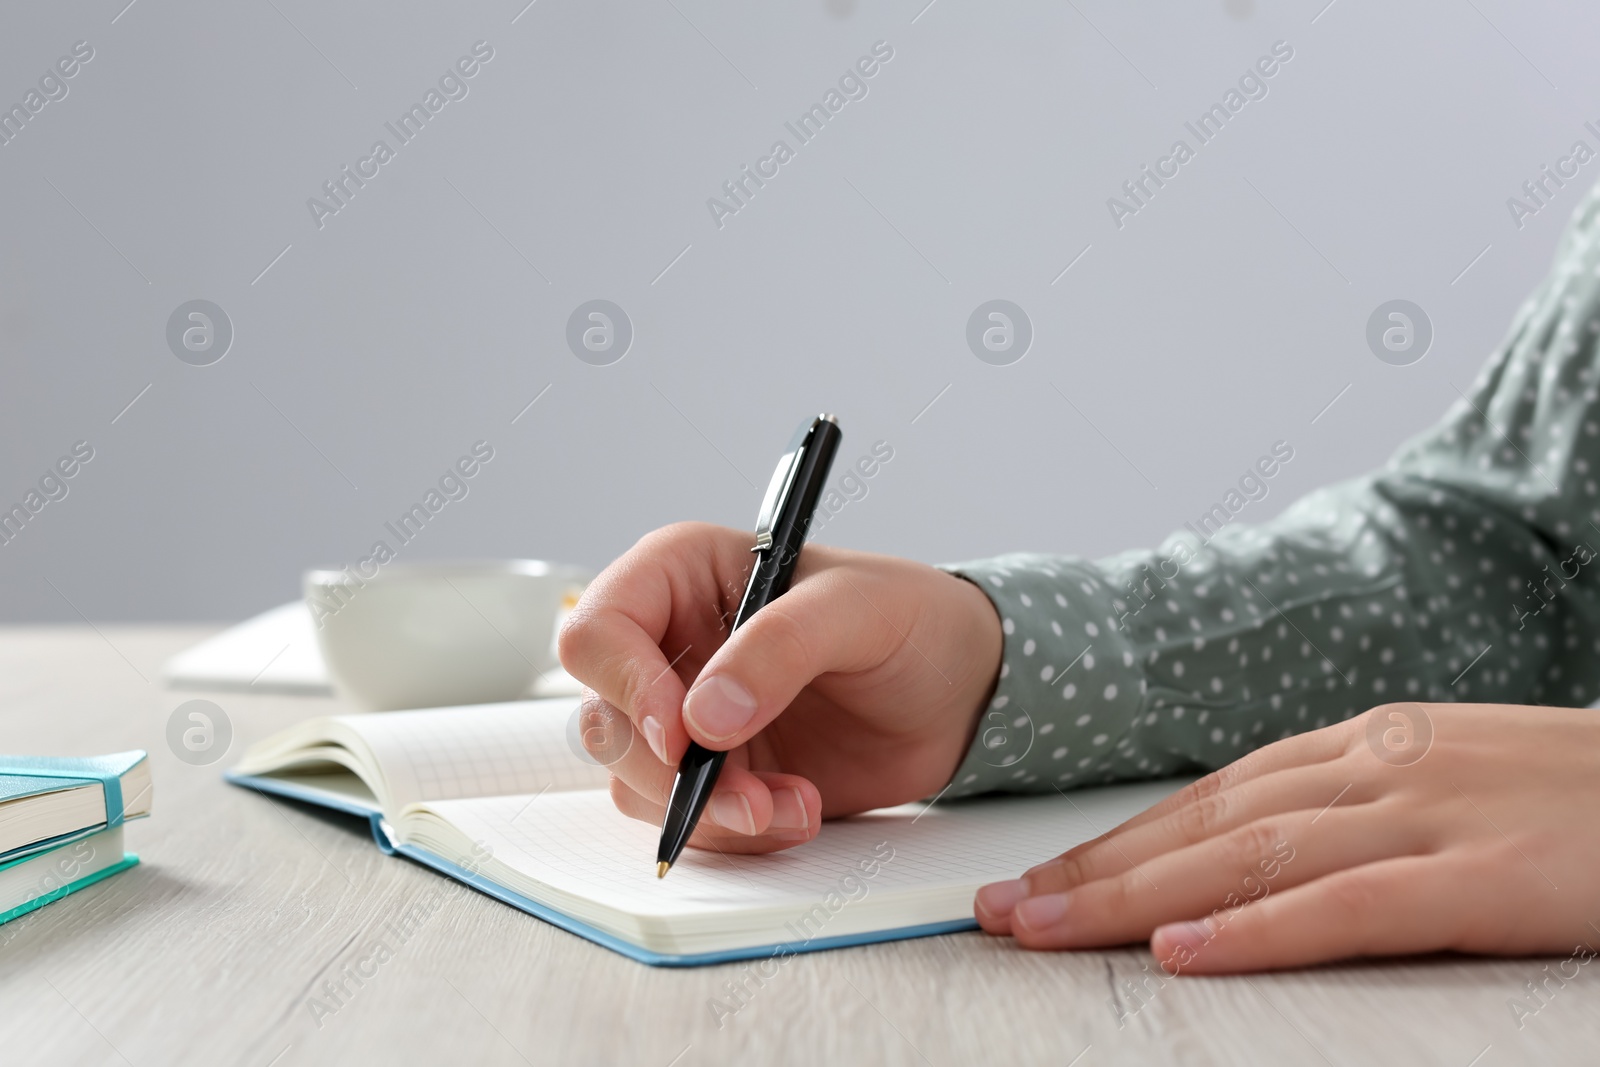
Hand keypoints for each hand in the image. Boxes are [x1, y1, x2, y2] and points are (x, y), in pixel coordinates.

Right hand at [558, 523, 1001, 853]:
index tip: (682, 735)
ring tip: (794, 804)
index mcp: (681, 574)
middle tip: (748, 794)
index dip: (625, 686)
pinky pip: (685, 820)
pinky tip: (799, 811)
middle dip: (671, 773)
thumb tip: (705, 716)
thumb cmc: (912, 620)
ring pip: (635, 781)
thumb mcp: (857, 611)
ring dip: (709, 811)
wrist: (959, 693)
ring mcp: (686, 716)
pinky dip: (737, 832)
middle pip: (606, 718)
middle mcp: (669, 644)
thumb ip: (780, 647)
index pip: (599, 629)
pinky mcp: (714, 774)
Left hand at [974, 703, 1599, 972]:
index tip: (1041, 879)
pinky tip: (1183, 956)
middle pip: (1203, 825)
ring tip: (1045, 931)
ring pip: (1247, 858)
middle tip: (1002, 912)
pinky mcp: (1482, 874)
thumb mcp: (1448, 782)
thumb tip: (1249, 860)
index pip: (1208, 798)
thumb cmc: (1576, 799)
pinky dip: (1255, 932)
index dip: (1116, 841)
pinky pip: (1346, 908)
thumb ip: (1353, 809)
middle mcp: (1377, 766)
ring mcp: (1427, 814)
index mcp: (1365, 745)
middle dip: (1092, 871)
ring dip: (1133, 899)